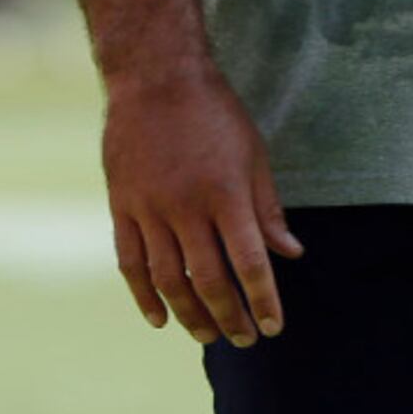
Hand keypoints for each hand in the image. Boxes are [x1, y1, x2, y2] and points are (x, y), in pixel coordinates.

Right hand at [103, 66, 302, 348]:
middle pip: (209, 280)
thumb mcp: (253, 153)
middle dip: (229, 317)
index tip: (273, 326)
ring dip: (190, 315)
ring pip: (168, 279)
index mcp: (225, 193)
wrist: (154, 74)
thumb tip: (290, 254)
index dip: (263, 301)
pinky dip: (143, 295)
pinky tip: (159, 318)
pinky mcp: (121, 204)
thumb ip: (268, 208)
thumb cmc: (213, 111)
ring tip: (208, 334)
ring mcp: (149, 207)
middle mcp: (186, 206)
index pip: (249, 263)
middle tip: (243, 339)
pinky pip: (130, 261)